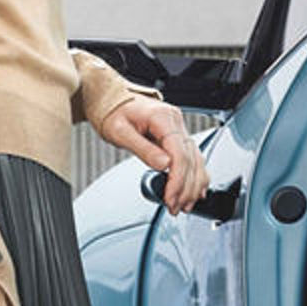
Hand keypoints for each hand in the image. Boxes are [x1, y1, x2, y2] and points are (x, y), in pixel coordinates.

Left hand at [96, 94, 209, 215]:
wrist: (110, 98)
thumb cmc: (112, 111)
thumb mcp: (120, 131)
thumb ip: (143, 149)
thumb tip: (163, 165)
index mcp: (163, 118)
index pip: (180, 153)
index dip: (177, 179)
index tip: (170, 198)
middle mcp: (176, 121)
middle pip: (191, 159)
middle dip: (185, 188)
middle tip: (176, 207)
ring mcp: (179, 127)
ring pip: (196, 159)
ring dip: (193, 184)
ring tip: (185, 204)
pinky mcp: (177, 134)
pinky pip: (193, 156)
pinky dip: (196, 174)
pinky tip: (196, 189)